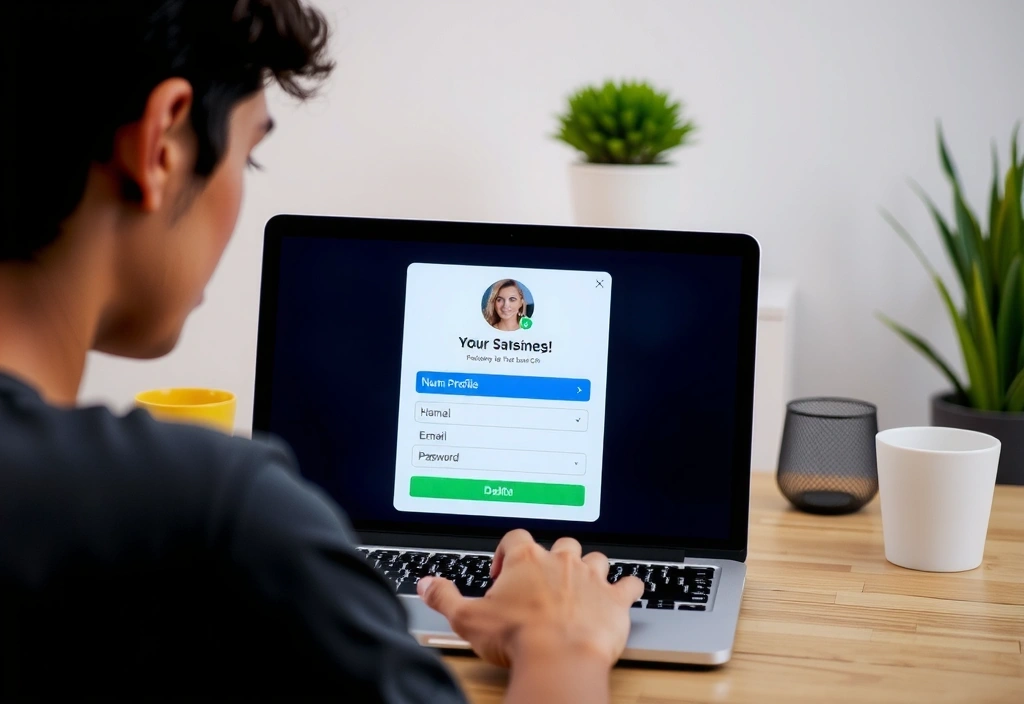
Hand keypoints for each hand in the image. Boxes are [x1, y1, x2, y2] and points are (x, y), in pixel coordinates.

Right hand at [417, 529, 643, 668]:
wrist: (558, 658)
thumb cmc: (517, 638)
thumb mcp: (467, 618)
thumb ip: (444, 597)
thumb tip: (428, 584)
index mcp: (526, 559)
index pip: (516, 537)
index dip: (508, 551)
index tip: (504, 573)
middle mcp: (560, 561)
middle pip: (560, 545)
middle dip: (553, 560)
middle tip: (543, 583)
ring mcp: (590, 578)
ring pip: (595, 559)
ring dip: (589, 570)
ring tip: (582, 586)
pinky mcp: (614, 599)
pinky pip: (629, 583)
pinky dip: (628, 587)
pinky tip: (626, 593)